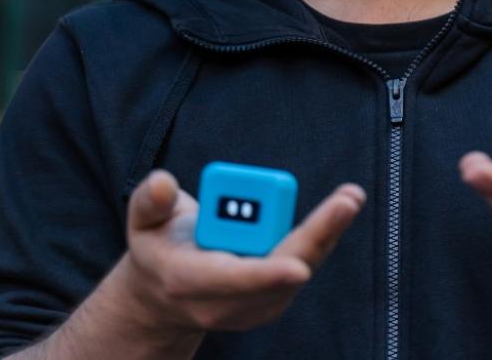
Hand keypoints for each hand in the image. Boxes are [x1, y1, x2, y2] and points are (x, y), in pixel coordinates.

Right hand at [117, 170, 365, 334]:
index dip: (265, 275)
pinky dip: (323, 236)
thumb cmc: (158, 248)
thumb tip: (163, 184)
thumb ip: (150, 200)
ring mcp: (254, 305)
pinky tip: (342, 208)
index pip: (230, 281)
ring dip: (326, 234)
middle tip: (346, 201)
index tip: (299, 268)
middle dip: (315, 238)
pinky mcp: (274, 297)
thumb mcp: (141, 222)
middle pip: (279, 274)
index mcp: (187, 282)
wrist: (165, 295)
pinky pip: (303, 262)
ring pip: (297, 267)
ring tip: (350, 197)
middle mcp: (226, 302)